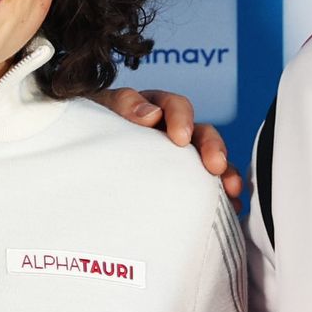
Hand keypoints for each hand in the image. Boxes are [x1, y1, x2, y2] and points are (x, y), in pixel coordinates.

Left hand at [99, 87, 241, 197]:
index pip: (173, 105)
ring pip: (211, 159)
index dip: (180, 118)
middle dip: (212, 147)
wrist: (79, 161)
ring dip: (226, 172)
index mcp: (152, 108)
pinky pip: (210, 185)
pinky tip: (231, 206)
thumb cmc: (89, 129)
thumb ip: (123, 106)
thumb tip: (150, 114)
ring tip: (232, 189)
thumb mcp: (100, 110)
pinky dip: (224, 194)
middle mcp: (172, 131)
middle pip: (201, 132)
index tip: (180, 138)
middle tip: (214, 165)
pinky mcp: (184, 180)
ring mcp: (181, 157)